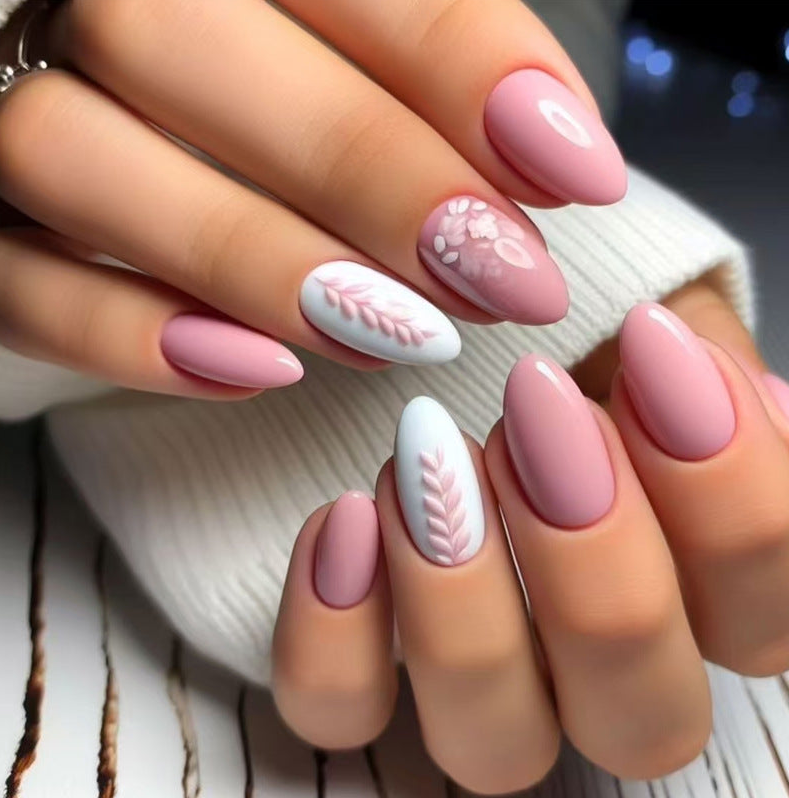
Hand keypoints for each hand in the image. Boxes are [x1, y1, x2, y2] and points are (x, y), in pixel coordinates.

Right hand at [0, 0, 625, 397]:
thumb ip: (435, 67)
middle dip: (367, 171)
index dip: (462, 63)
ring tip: (396, 334)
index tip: (578, 172)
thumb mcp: (349, 46)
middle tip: (501, 278)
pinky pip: (12, 284)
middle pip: (183, 38)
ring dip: (253, 259)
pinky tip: (252, 370)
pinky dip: (127, 335)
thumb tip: (558, 151)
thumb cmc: (267, 86)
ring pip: (79, 157)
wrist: (130, 130)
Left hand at [271, 284, 788, 792]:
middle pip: (646, 718)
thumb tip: (743, 400)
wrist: (464, 367)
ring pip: (497, 745)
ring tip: (423, 459)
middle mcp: (604, 683)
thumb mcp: (637, 344)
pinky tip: (345, 518)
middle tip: (534, 400)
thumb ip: (692, 377)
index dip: (727, 484)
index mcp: (704, 606)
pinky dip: (337, 632)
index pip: (767, 609)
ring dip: (459, 599)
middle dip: (594, 553)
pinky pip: (346, 711)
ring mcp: (487, 700)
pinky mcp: (368, 684)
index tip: (649, 338)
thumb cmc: (566, 359)